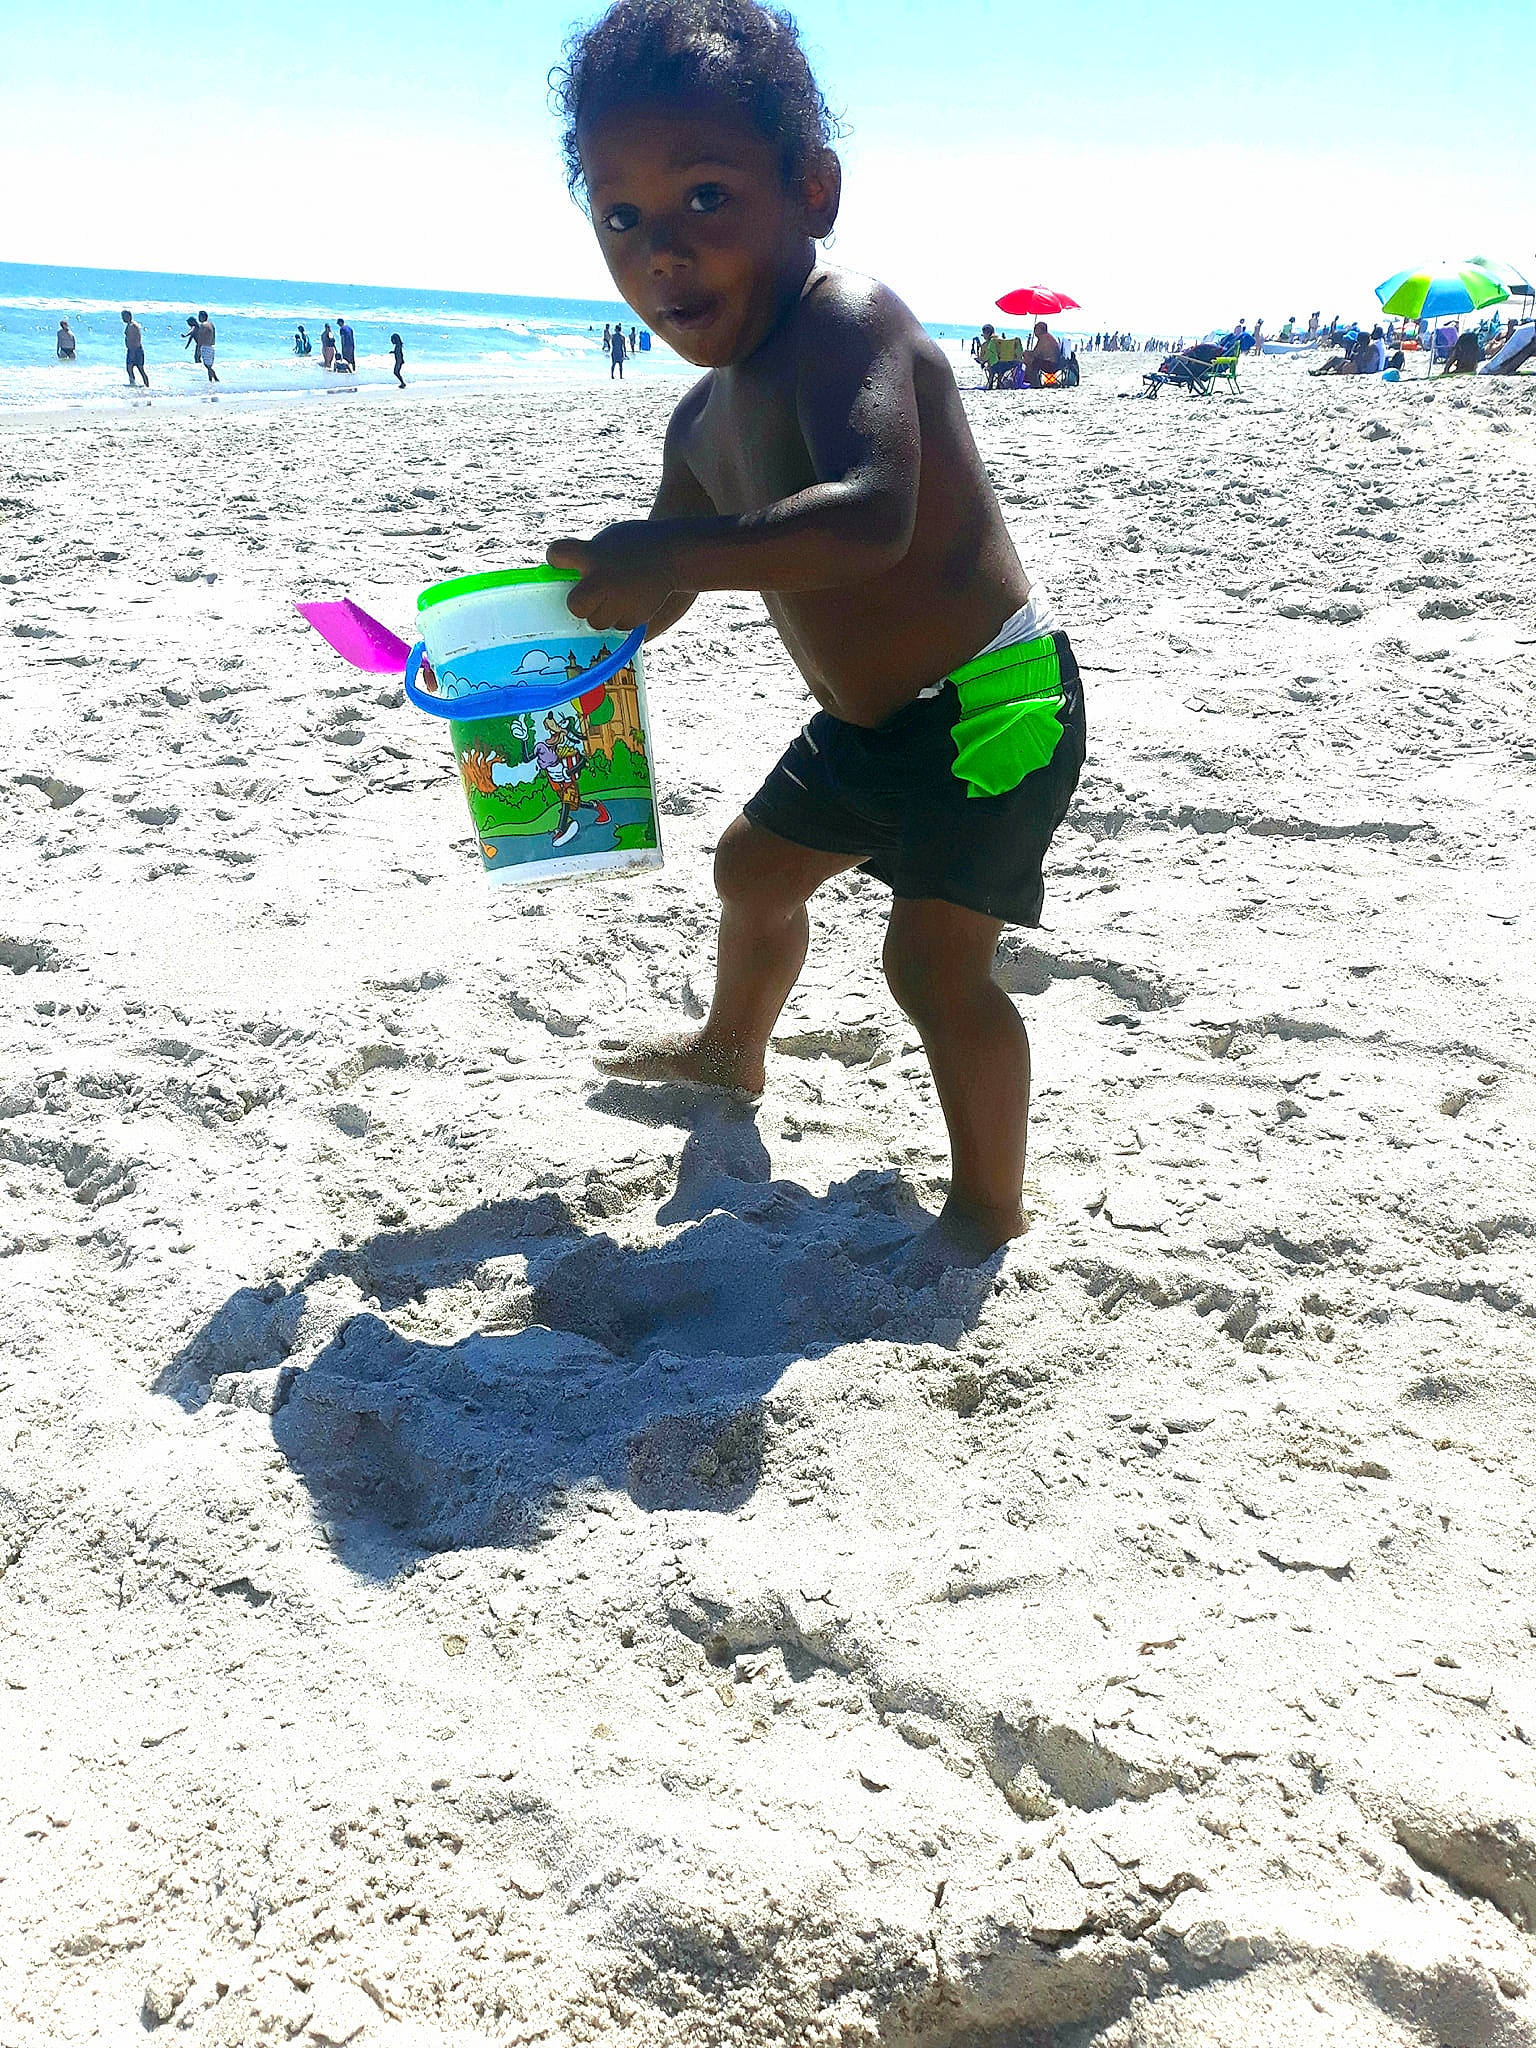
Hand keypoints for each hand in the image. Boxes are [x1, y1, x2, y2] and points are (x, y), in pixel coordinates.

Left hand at [545, 523, 677, 633]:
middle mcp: (602, 580)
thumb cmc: (635, 545)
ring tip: (614, 599)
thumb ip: (586, 559)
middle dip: (580, 602)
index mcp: (592, 555)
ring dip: (601, 613)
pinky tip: (629, 603)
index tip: (565, 561)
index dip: (558, 559)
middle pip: (574, 605)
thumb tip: (567, 581)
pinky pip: (617, 627)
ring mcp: (618, 601)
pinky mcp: (634, 617)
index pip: (556, 555)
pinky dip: (621, 619)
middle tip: (590, 595)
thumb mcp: (607, 542)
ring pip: (596, 622)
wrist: (673, 554)